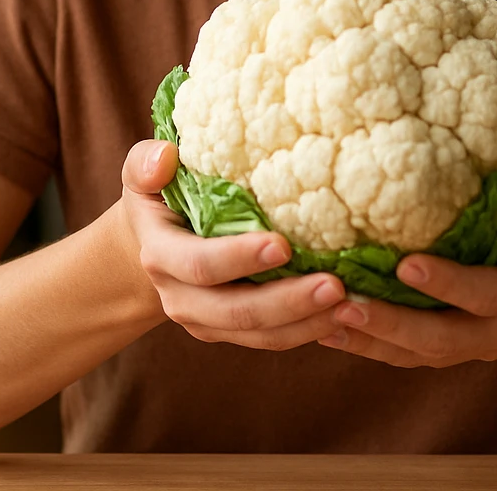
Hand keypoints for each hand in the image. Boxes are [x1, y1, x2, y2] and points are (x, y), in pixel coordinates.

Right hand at [117, 139, 346, 349]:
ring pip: (260, 333)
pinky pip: (271, 339)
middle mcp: (181, 297)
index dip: (239, 259)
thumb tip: (164, 156)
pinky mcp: (230, 331)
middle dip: (288, 302)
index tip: (284, 245)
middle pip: (237, 311)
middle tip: (335, 286)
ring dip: (308, 324)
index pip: (200, 265)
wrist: (149, 246)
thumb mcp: (143, 175)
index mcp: (161, 256)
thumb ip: (146, 164)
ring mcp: (206, 321)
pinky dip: (309, 332)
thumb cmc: (158, 197)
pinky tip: (346, 319)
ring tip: (353, 305)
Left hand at [317, 169, 496, 367]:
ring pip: (420, 354)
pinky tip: (325, 330)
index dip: (452, 285)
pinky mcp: (455, 349)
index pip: (493, 294)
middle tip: (346, 302)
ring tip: (323, 319)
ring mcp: (479, 345)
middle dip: (395, 324)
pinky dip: (368, 347)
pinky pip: (408, 357)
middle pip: (446, 338)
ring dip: (372, 340)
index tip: (407, 265)